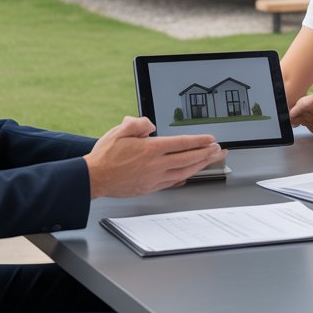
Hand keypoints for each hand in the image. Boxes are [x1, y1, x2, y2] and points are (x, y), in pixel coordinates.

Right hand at [86, 116, 226, 198]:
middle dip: (206, 154)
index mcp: (150, 149)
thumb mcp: (120, 131)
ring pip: (183, 172)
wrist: (94, 178)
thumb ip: (138, 124)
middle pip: (188, 159)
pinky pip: (172, 182)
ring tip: (209, 161)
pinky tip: (188, 175)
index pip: (181, 144)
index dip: (199, 141)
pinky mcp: (150, 187)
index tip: (210, 139)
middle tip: (218, 150)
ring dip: (199, 166)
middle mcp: (155, 165)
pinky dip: (184, 178)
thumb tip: (150, 124)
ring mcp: (154, 178)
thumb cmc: (105, 155)